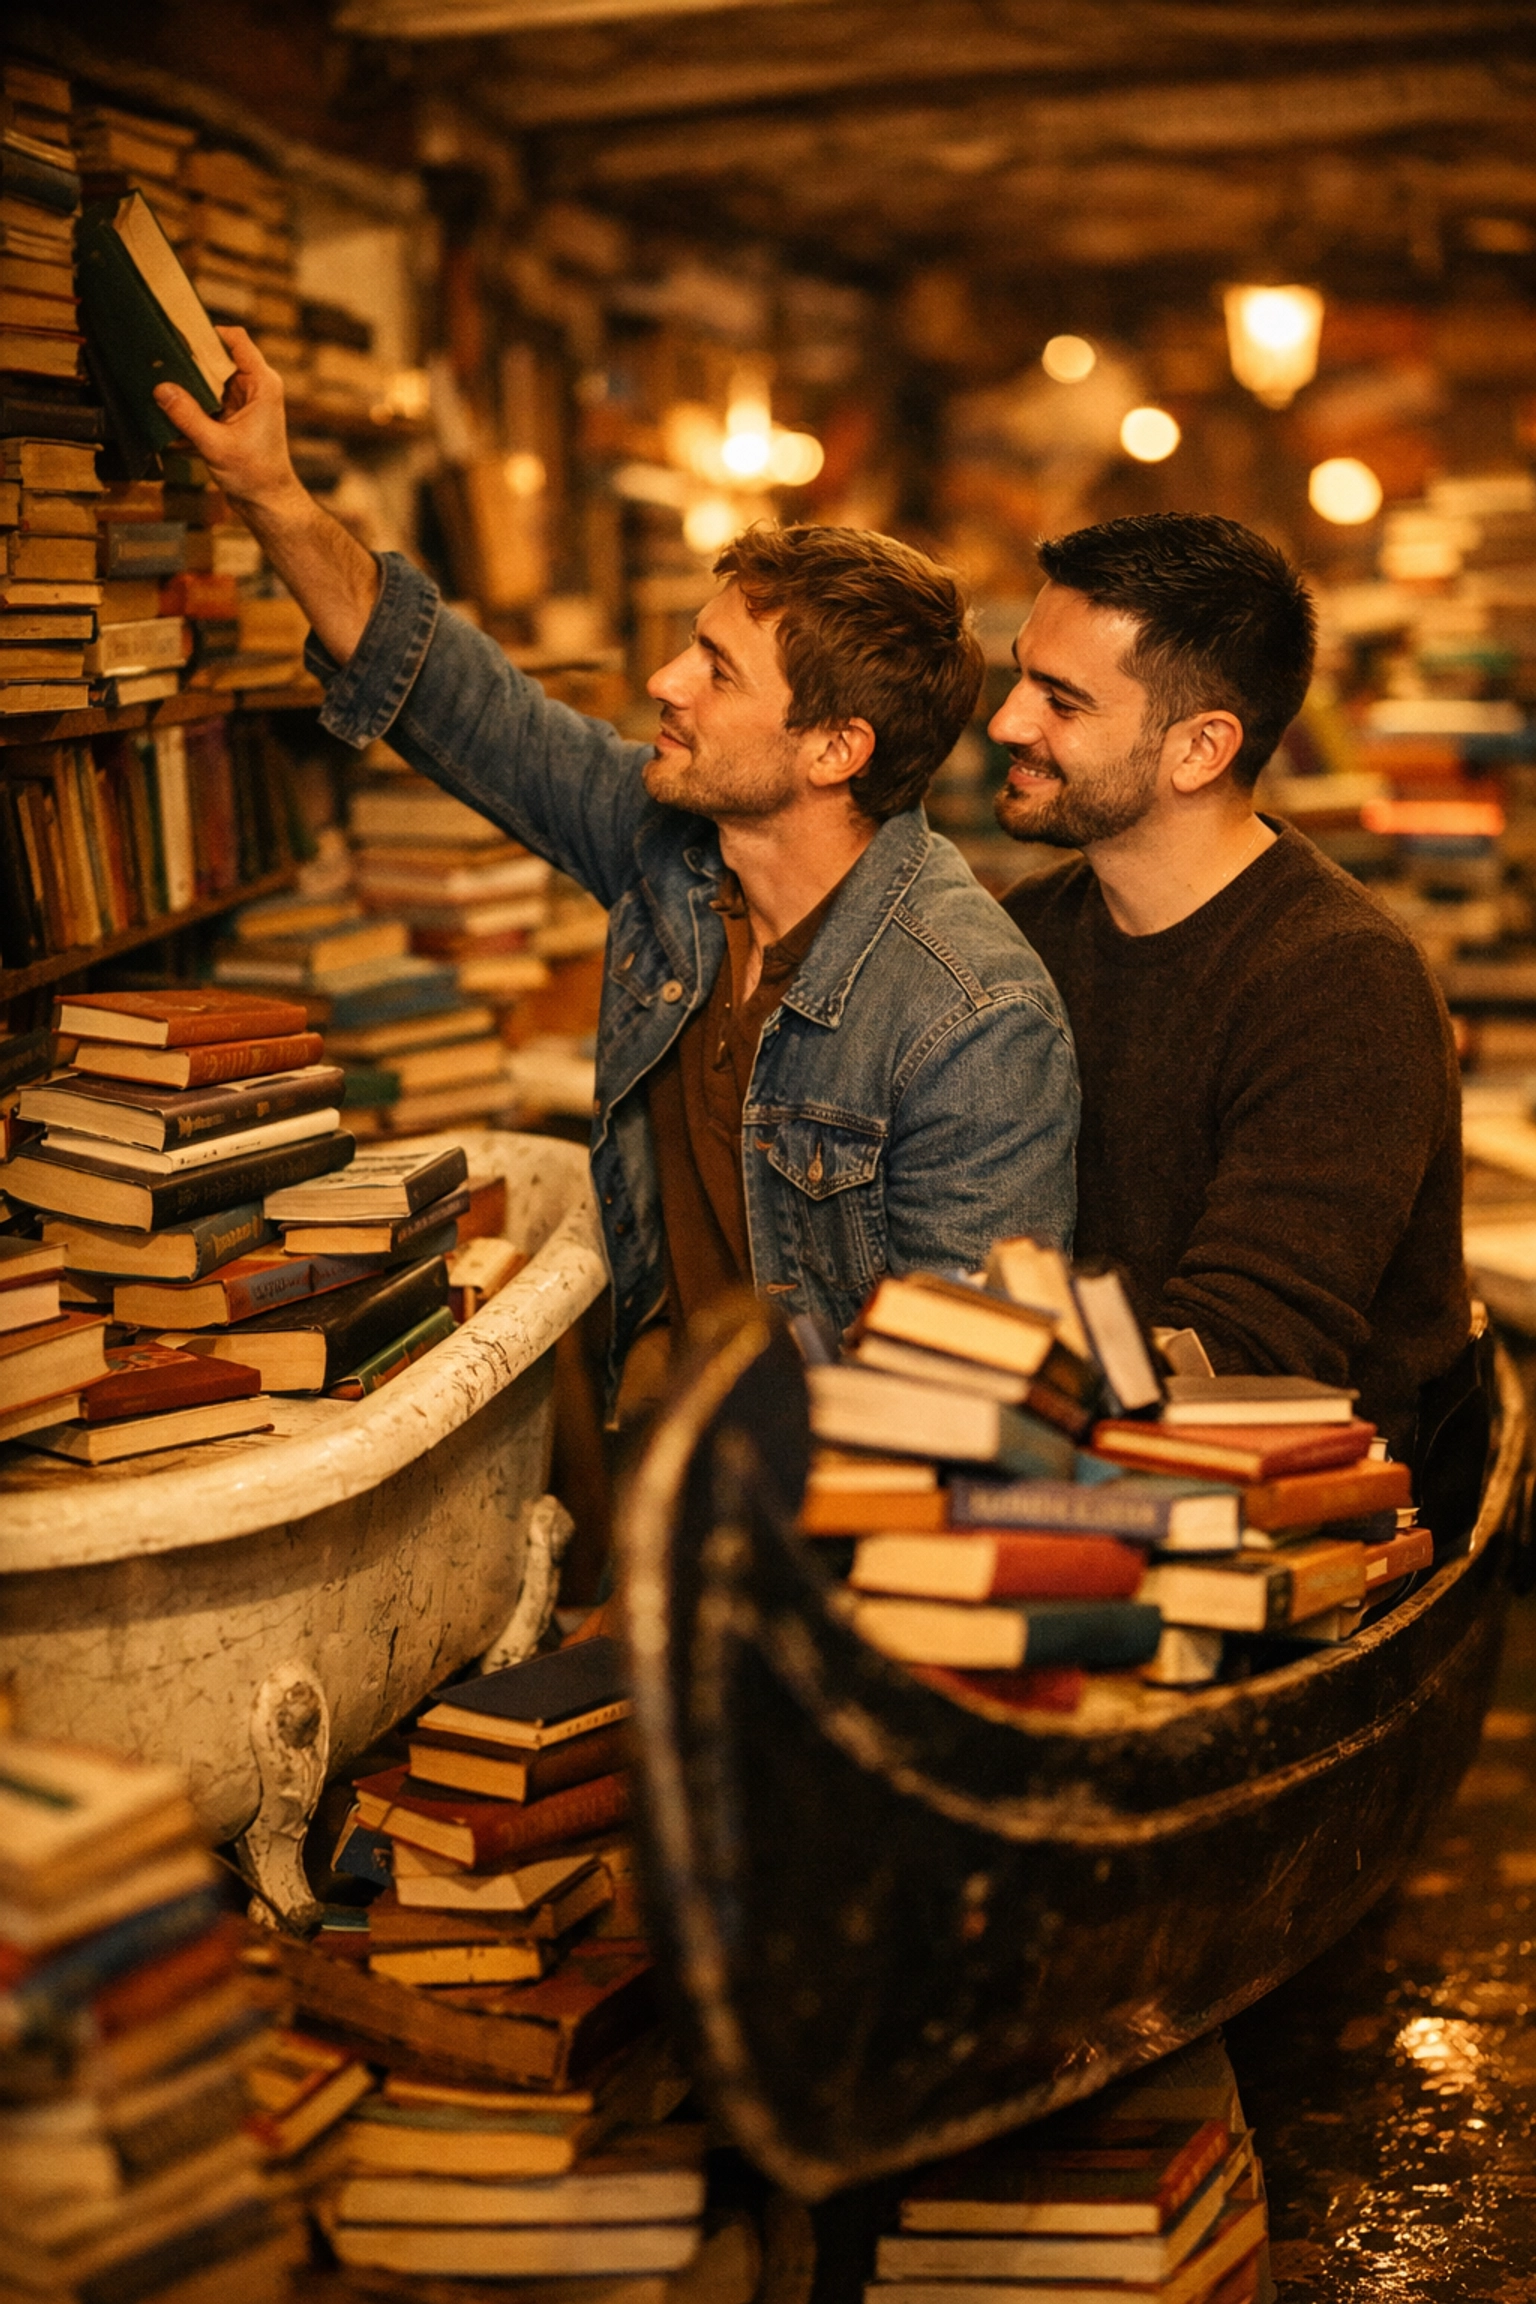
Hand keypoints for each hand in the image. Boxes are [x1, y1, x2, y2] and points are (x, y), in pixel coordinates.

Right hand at [153, 327, 300, 511]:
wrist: (268, 503)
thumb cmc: (255, 475)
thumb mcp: (216, 445)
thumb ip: (187, 415)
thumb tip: (160, 389)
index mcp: (262, 384)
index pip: (235, 339)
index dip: (208, 332)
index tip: (179, 332)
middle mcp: (255, 387)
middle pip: (217, 356)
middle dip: (190, 357)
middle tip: (159, 356)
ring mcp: (243, 401)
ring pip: (209, 377)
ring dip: (186, 380)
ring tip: (157, 376)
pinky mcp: (231, 415)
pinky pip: (206, 397)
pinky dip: (190, 400)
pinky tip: (167, 404)